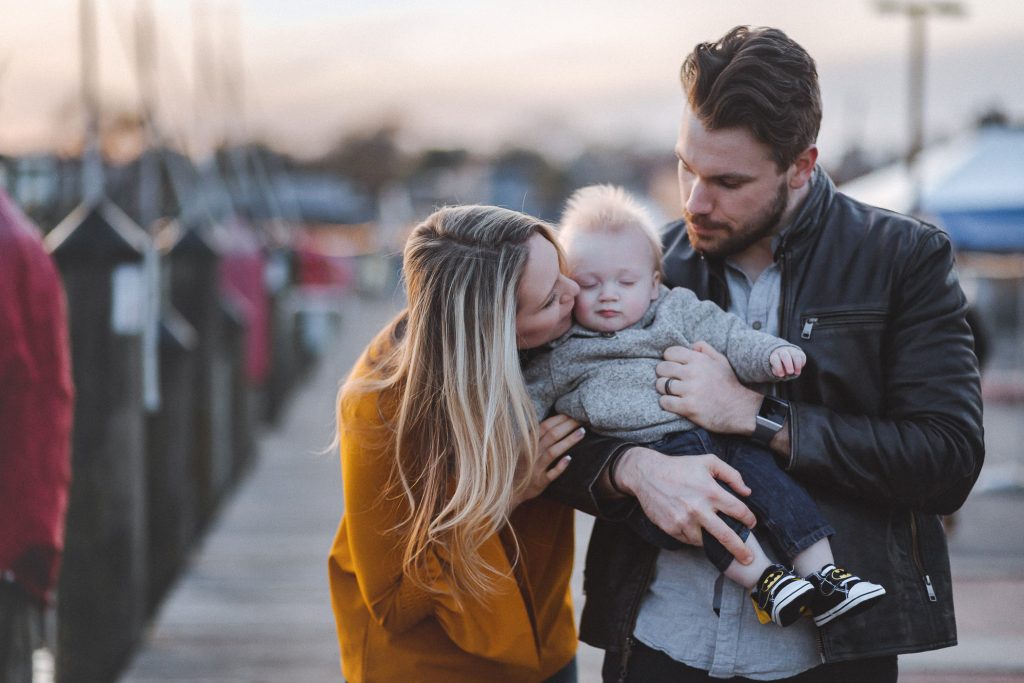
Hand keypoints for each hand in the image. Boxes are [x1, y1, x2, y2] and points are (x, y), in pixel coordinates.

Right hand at [513, 414, 582, 508]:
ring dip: (568, 441)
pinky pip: (551, 474)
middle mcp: (532, 454)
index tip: (569, 413)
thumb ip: (534, 438)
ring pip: (553, 452)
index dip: (558, 419)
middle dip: (567, 426)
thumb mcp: (522, 449)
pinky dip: (560, 466)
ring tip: (581, 432)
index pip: (544, 427)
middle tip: (580, 418)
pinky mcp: (540, 482)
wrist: (509, 491)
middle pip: (552, 436)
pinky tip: (569, 459)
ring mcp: (536, 468)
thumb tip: (552, 423)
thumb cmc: (518, 467)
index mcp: (527, 444)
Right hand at [615, 446, 755, 563]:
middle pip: (726, 536)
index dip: (749, 519)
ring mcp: (684, 521)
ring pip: (706, 541)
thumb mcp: (708, 461)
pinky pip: (689, 539)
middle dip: (740, 550)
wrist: (646, 474)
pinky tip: (694, 527)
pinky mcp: (671, 528)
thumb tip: (747, 492)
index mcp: (711, 491)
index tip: (751, 524)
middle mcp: (699, 509)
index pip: (739, 511)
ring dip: (712, 540)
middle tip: (749, 559)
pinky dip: (694, 536)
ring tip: (713, 535)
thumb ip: (731, 475)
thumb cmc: (679, 466)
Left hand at [657, 342, 760, 434]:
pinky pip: (665, 402)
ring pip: (661, 385)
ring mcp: (690, 390)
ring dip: (664, 389)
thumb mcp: (721, 361)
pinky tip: (674, 402)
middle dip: (664, 374)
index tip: (674, 367)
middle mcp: (693, 373)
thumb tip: (690, 345)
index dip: (669, 360)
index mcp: (699, 360)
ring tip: (673, 392)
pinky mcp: (688, 407)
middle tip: (671, 380)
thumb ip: (705, 349)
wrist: (739, 409)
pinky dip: (666, 403)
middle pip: (662, 368)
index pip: (670, 353)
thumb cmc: (728, 384)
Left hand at [769, 346, 805, 378]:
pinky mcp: (799, 352)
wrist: (784, 357)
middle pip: (785, 355)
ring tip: (797, 373)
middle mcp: (782, 351)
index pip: (775, 359)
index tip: (781, 375)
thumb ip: (778, 372)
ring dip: (797, 365)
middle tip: (790, 372)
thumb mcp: (776, 370)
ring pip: (795, 355)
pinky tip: (798, 369)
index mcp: (774, 356)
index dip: (778, 368)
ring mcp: (791, 350)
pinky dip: (802, 364)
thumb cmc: (779, 366)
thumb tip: (784, 373)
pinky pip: (802, 356)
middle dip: (788, 364)